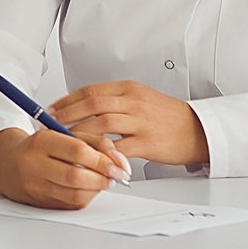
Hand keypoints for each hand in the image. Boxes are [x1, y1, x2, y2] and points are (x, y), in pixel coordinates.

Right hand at [0, 125, 126, 210]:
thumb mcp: (64, 134)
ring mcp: (35, 186)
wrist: (7, 162)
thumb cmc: (40, 147)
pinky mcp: (39, 203)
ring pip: (75, 195)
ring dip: (97, 190)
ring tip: (103, 181)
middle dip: (103, 178)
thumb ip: (94, 142)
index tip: (119, 165)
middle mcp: (35, 164)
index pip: (78, 151)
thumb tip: (119, 161)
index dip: (104, 161)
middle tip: (115, 176)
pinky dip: (86, 197)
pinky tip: (89, 188)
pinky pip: (71, 205)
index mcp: (41, 142)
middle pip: (76, 176)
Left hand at [50, 80, 208, 167]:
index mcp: (129, 89)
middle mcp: (133, 102)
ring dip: (79, 132)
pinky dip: (101, 153)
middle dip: (66, 114)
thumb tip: (84, 105)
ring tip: (63, 141)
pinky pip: (119, 147)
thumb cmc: (168, 116)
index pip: (90, 91)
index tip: (51, 109)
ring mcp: (141, 122)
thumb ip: (115, 100)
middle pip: (92, 104)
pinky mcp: (147, 142)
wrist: (198, 129)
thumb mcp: (141, 98)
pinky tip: (89, 158)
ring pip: (102, 124)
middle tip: (49, 124)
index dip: (66, 100)